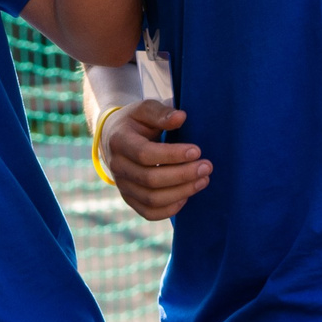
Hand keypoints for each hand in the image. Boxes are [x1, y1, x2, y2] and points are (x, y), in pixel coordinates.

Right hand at [103, 99, 210, 220]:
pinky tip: (187, 196)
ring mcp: (122, 185)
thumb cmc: (136, 121)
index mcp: (119, 141)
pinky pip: (149, 213)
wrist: (114, 137)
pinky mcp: (129, 198)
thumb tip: (181, 117)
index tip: (197, 150)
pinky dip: (170, 209)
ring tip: (203, 180)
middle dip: (183, 175)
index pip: (145, 154)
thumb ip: (162, 113)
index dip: (172, 155)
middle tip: (207, 166)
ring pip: (152, 199)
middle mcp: (117, 166)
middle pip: (150, 180)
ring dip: (181, 192)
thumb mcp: (145, 109)